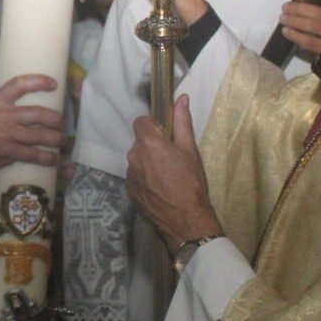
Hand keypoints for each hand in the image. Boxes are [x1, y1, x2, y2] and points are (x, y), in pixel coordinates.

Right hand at [0, 74, 63, 176]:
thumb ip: (3, 106)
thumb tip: (24, 104)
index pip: (19, 84)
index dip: (39, 81)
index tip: (54, 83)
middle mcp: (2, 115)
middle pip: (37, 112)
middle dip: (55, 119)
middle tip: (62, 123)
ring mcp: (4, 133)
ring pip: (38, 134)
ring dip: (55, 139)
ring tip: (61, 141)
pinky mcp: (6, 151)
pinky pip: (32, 154)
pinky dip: (46, 157)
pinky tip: (53, 159)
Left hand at [126, 95, 221, 251]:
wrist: (186, 221)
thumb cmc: (191, 183)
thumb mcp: (190, 150)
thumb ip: (182, 122)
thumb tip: (181, 99)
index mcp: (148, 143)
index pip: (140, 122)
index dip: (153, 126)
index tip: (166, 135)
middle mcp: (133, 157)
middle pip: (139, 142)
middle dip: (152, 146)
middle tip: (171, 159)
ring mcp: (129, 176)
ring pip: (137, 160)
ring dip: (148, 163)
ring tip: (167, 177)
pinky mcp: (129, 192)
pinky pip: (136, 177)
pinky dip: (145, 179)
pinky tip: (161, 189)